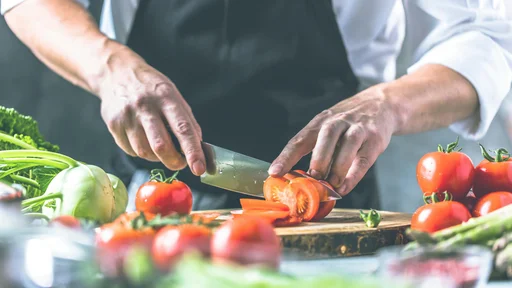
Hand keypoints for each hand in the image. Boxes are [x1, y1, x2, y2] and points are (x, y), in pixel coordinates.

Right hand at [97, 48, 205, 174]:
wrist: (116, 73)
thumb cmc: (151, 88)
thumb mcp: (173, 96)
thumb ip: (186, 122)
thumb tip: (198, 149)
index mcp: (166, 98)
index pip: (183, 129)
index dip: (192, 151)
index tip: (200, 168)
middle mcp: (145, 107)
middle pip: (161, 146)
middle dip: (174, 161)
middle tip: (180, 163)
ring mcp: (127, 116)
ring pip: (144, 152)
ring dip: (157, 157)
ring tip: (160, 146)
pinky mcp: (113, 125)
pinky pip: (131, 151)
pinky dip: (141, 152)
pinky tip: (143, 140)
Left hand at [269, 86, 399, 195]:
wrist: (380, 104)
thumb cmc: (347, 123)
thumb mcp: (328, 128)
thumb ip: (316, 149)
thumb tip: (300, 179)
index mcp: (320, 122)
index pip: (299, 139)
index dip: (286, 157)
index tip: (274, 172)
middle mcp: (337, 122)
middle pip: (325, 138)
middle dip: (318, 160)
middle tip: (312, 179)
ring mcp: (358, 129)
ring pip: (347, 147)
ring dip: (337, 169)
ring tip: (330, 188)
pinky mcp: (375, 139)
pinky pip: (363, 159)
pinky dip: (353, 176)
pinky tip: (345, 188)